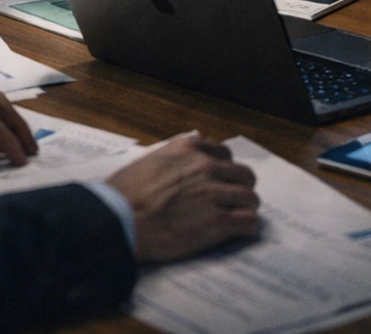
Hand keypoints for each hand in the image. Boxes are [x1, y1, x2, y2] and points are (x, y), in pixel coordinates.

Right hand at [106, 135, 259, 262]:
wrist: (120, 220)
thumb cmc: (126, 192)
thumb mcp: (151, 158)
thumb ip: (178, 150)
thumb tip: (196, 137)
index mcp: (189, 148)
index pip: (225, 154)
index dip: (223, 171)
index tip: (219, 182)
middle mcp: (206, 166)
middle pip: (244, 175)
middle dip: (239, 188)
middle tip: (230, 203)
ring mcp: (214, 193)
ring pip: (250, 198)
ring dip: (244, 209)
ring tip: (234, 219)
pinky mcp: (218, 221)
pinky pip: (248, 222)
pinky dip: (245, 228)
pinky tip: (236, 232)